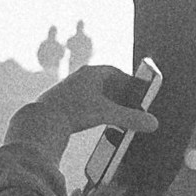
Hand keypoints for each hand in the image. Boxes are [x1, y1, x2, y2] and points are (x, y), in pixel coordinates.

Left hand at [5, 61, 148, 161]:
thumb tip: (152, 123)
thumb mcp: (107, 114)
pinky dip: (94, 109)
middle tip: (130, 105)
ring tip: (116, 115)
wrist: (43, 121)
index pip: (115, 72)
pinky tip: (97, 120)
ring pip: (93, 93)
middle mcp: (80, 78)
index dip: (128, 81)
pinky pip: (83, 102)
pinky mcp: (62, 101)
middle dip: (118, 94)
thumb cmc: (74, 111)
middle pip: (105, 83)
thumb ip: (131, 118)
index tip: (137, 91)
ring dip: (106, 102)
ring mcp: (70, 89)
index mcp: (91, 73)